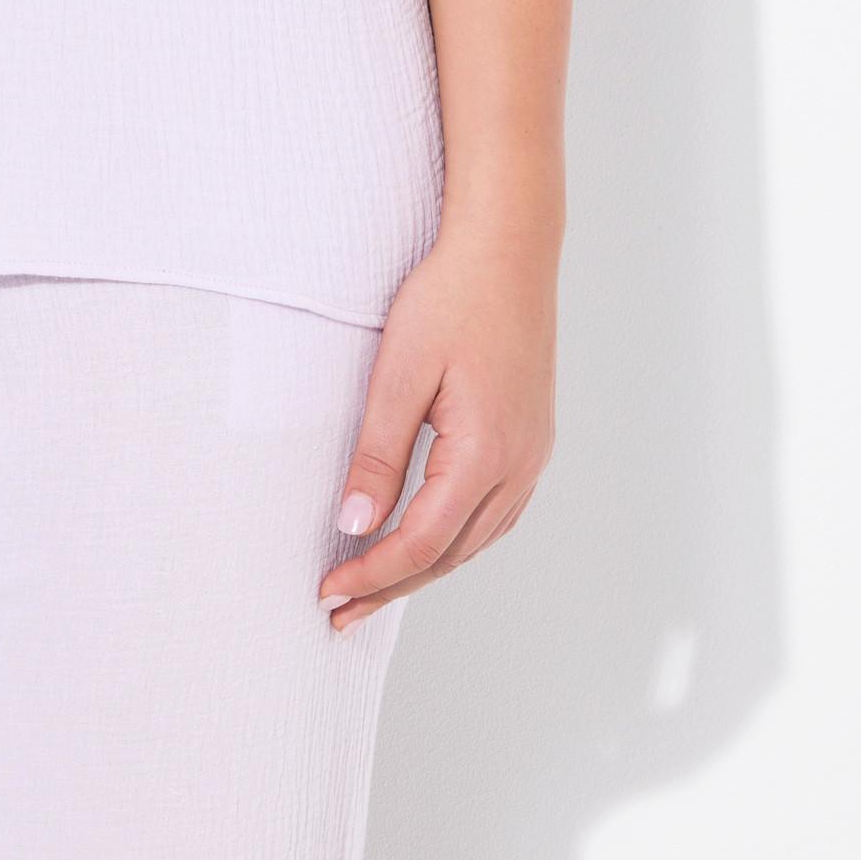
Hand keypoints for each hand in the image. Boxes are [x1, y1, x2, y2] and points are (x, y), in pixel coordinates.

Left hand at [319, 220, 556, 630]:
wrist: (509, 248)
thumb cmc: (452, 298)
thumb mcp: (401, 373)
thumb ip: (379, 453)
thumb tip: (355, 524)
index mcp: (486, 456)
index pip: (421, 542)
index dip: (372, 574)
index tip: (328, 591)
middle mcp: (519, 467)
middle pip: (451, 554)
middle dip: (393, 586)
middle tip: (340, 611)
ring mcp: (532, 455)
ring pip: (476, 539)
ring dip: (425, 567)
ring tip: (375, 585)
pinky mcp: (531, 439)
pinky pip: (494, 513)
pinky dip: (454, 537)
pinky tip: (427, 537)